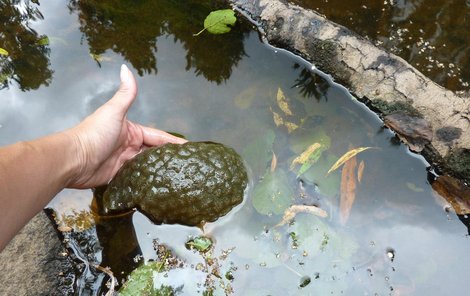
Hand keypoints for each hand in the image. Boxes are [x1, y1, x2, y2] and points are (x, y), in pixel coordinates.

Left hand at [67, 65, 185, 188]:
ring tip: (179, 176)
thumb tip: (126, 67)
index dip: (174, 142)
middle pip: (155, 152)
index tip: (191, 148)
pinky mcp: (120, 176)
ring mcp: (125, 162)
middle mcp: (130, 146)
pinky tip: (161, 184)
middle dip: (170, 157)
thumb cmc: (94, 134)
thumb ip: (126, 93)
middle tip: (188, 165)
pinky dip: (148, 180)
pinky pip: (138, 178)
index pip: (159, 136)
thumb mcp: (114, 111)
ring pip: (148, 165)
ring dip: (161, 169)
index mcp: (132, 131)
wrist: (73, 159)